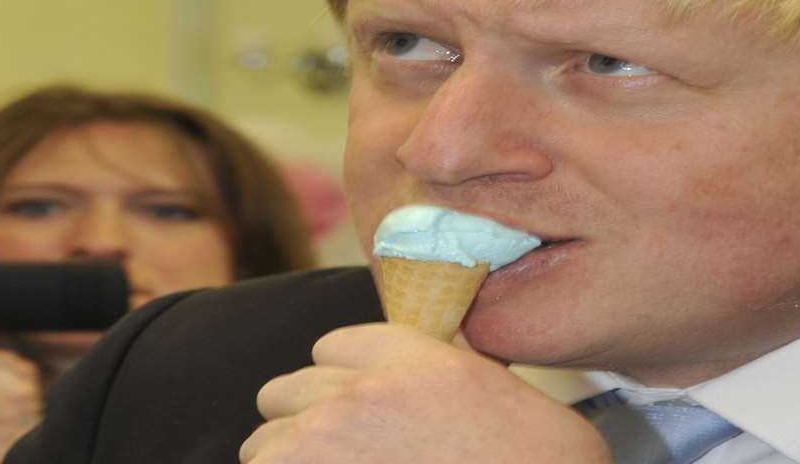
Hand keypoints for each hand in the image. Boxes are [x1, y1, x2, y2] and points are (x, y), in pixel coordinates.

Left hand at [241, 323, 609, 462]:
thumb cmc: (535, 461)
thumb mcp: (492, 392)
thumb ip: (431, 375)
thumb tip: (398, 385)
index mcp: (417, 359)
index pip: (333, 347)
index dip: (342, 382)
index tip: (358, 413)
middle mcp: (366, 392)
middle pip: (286, 392)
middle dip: (304, 425)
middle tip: (343, 457)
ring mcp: (331, 443)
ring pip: (264, 445)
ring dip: (289, 463)